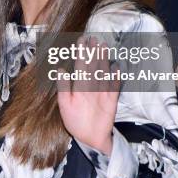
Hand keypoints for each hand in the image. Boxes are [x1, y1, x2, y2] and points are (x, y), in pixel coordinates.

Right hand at [57, 37, 119, 154]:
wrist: (93, 139)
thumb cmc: (75, 122)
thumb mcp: (64, 106)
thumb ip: (63, 87)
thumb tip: (60, 70)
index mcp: (80, 88)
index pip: (81, 65)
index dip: (81, 52)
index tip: (81, 40)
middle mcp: (93, 87)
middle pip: (94, 66)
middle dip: (93, 51)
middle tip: (94, 39)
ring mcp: (104, 93)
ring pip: (104, 72)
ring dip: (104, 58)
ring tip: (103, 46)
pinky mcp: (113, 100)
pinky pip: (115, 85)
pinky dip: (116, 75)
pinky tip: (117, 66)